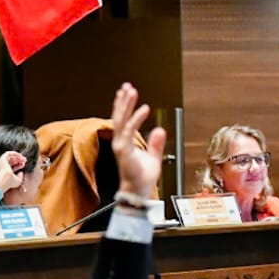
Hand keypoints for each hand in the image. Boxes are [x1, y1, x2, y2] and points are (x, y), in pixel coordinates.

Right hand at [0, 150, 25, 191]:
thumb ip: (20, 177)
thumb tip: (21, 172)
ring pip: (10, 157)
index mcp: (6, 172)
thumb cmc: (11, 181)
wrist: (6, 179)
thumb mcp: (18, 181)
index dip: (19, 165)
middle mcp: (4, 167)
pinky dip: (14, 153)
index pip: (13, 167)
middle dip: (19, 160)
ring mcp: (3, 162)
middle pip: (12, 161)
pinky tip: (19, 155)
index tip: (24, 164)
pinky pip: (8, 153)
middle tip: (25, 160)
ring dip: (17, 156)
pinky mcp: (2, 158)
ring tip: (23, 158)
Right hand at [110, 82, 166, 198]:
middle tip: (127, 86)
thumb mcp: (153, 157)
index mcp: (125, 143)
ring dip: (126, 105)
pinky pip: (130, 131)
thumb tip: (159, 130)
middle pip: (119, 117)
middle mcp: (120, 142)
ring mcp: (121, 146)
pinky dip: (136, 119)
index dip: (124, 106)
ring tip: (130, 91)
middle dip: (122, 101)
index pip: (122, 121)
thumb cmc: (142, 178)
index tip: (128, 94)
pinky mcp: (124, 150)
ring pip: (121, 120)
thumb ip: (155, 144)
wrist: (138, 192)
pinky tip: (143, 109)